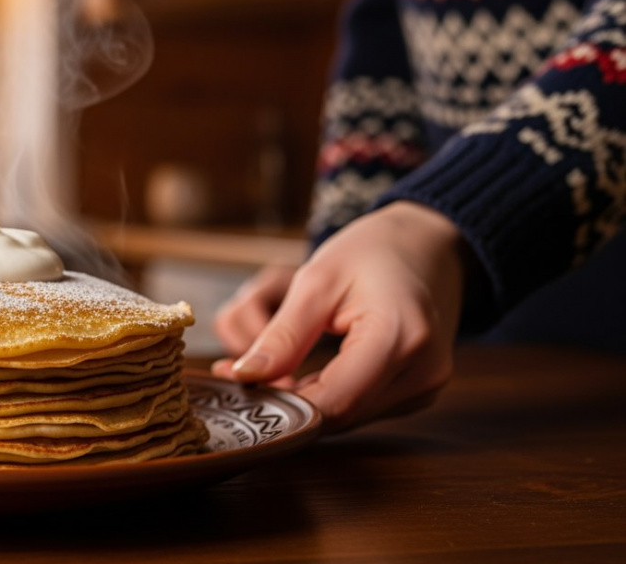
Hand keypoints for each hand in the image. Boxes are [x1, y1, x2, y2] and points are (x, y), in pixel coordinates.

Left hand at [211, 202, 470, 431]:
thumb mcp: (317, 281)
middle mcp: (422, 372)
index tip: (236, 384)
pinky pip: (361, 407)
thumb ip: (283, 335)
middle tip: (237, 373)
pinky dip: (326, 396)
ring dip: (304, 402)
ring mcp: (425, 386)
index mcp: (400, 338)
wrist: (426, 245)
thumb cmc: (373, 251)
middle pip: (339, 415)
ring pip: (348, 416)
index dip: (280, 403)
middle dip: (286, 402)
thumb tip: (246, 376)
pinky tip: (299, 375)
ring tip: (266, 370)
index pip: (333, 402)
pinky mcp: (418, 391)